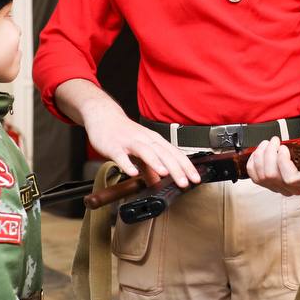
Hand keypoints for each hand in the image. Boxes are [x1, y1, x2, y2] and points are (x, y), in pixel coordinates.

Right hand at [82, 104, 200, 187]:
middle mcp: (145, 140)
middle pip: (163, 153)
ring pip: (145, 151)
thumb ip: (150, 169)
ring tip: (164, 173)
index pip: (175, 154)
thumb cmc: (125, 133)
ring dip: (155, 162)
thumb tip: (160, 183)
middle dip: (176, 168)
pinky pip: (121, 156)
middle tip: (185, 182)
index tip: (195, 179)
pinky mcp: (113, 146)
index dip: (186, 166)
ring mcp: (129, 142)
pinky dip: (127, 164)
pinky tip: (132, 173)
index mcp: (154, 141)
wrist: (104, 116)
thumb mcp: (141, 151)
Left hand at [246, 118, 299, 195]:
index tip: (284, 147)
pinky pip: (254, 177)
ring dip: (261, 156)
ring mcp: (279, 188)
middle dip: (269, 154)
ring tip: (267, 144)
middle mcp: (293, 187)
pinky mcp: (268, 185)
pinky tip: (260, 152)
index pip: (291, 179)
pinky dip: (254, 162)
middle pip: (272, 176)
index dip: (283, 162)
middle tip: (274, 141)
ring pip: (262, 176)